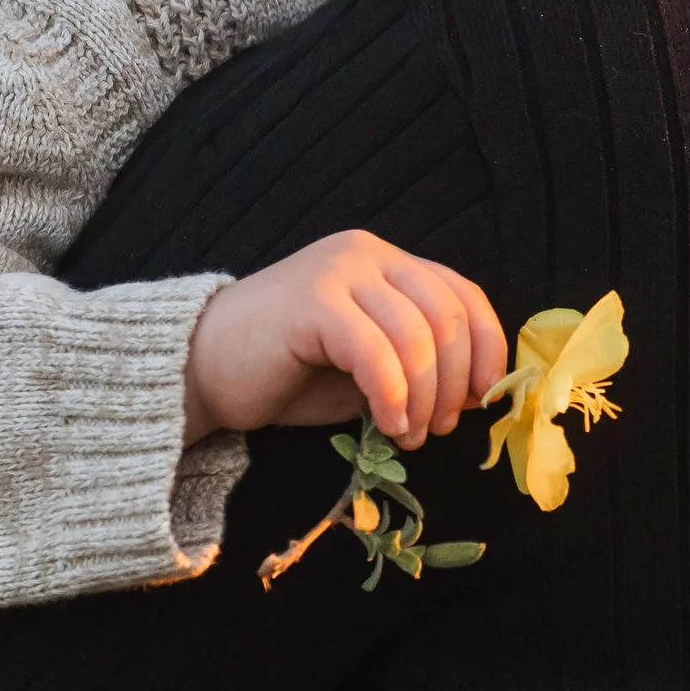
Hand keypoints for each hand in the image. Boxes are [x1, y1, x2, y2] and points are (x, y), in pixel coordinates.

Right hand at [185, 233, 507, 450]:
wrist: (202, 369)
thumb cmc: (286, 373)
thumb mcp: (368, 367)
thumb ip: (417, 365)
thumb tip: (476, 393)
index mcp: (387, 262)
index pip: (463, 294)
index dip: (487, 349)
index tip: (480, 401)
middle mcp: (367, 254)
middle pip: (447, 316)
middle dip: (455, 383)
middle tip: (438, 429)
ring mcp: (339, 272)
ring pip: (417, 336)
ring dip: (425, 399)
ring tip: (408, 436)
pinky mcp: (314, 301)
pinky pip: (377, 352)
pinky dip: (393, 396)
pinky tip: (388, 426)